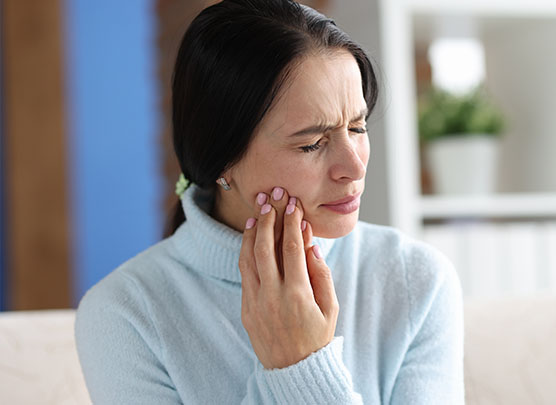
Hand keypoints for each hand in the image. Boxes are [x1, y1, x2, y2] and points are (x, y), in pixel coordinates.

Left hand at [238, 187, 338, 368]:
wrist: (294, 371)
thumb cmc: (317, 338)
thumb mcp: (330, 308)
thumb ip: (321, 274)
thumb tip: (310, 244)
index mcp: (298, 295)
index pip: (292, 248)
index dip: (291, 223)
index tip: (292, 205)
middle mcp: (273, 295)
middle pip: (265, 247)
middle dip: (268, 219)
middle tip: (272, 199)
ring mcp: (255, 302)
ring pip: (248, 257)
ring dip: (252, 231)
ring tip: (257, 212)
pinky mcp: (245, 308)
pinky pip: (244, 273)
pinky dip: (245, 251)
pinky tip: (250, 237)